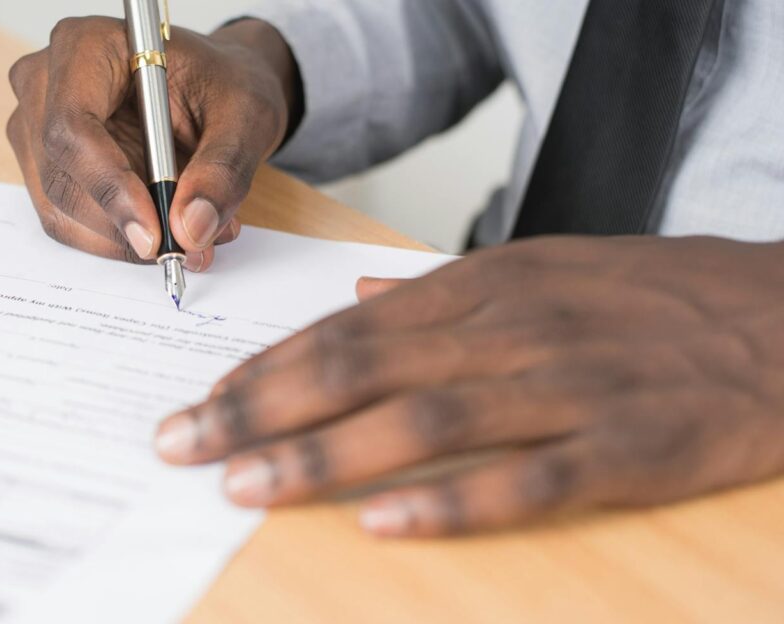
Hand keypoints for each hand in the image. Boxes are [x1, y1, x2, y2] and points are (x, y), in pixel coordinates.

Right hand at [6, 18, 298, 270]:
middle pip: (61, 175)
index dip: (110, 186)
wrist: (213, 90)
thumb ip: (223, 169)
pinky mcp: (46, 167)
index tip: (154, 233)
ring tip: (191, 233)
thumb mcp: (245, 116)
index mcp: (87, 46)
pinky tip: (164, 227)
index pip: (72, 126)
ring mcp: (36, 128)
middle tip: (187, 246)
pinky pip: (68, 221)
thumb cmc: (221, 84)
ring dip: (123, 238)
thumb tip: (191, 228)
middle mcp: (45, 84)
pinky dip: (117, 239)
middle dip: (122, 225)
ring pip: (60, 208)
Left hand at [154, 236, 783, 536]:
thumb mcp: (542, 267)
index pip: (346, 327)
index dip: (267, 366)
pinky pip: (525, 480)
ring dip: (323, 454)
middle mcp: (510, 329)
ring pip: (422, 421)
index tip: (203, 400)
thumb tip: (362, 292)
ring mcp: (567, 388)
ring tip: (245, 484)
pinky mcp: (627, 448)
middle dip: (259, 408)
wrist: (783, 316)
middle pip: (359, 368)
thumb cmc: (650, 296)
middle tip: (183, 444)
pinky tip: (381, 524)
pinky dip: (449, 503)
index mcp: (484, 286)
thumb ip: (443, 288)